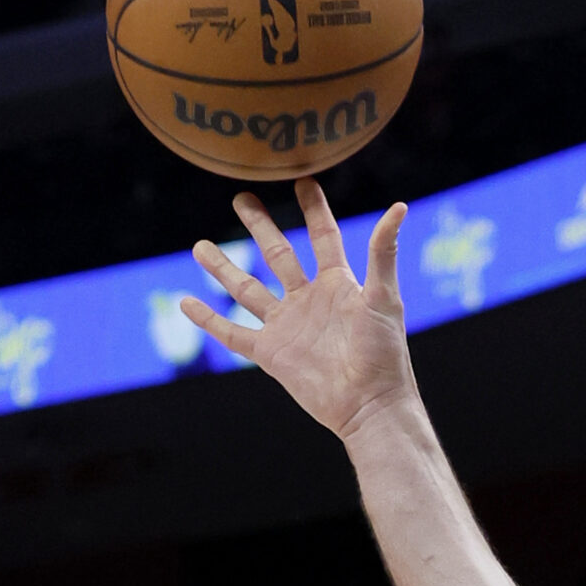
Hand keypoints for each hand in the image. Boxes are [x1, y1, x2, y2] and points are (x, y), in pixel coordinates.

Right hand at [180, 179, 414, 439]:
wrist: (370, 404)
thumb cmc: (385, 352)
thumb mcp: (383, 297)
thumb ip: (383, 252)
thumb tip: (399, 207)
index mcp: (339, 284)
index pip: (323, 237)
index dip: (314, 210)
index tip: (303, 180)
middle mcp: (310, 300)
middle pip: (278, 254)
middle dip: (260, 226)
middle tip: (241, 198)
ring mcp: (288, 326)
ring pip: (247, 289)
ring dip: (223, 267)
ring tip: (198, 245)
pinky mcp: (271, 353)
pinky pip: (232, 332)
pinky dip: (208, 319)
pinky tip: (186, 301)